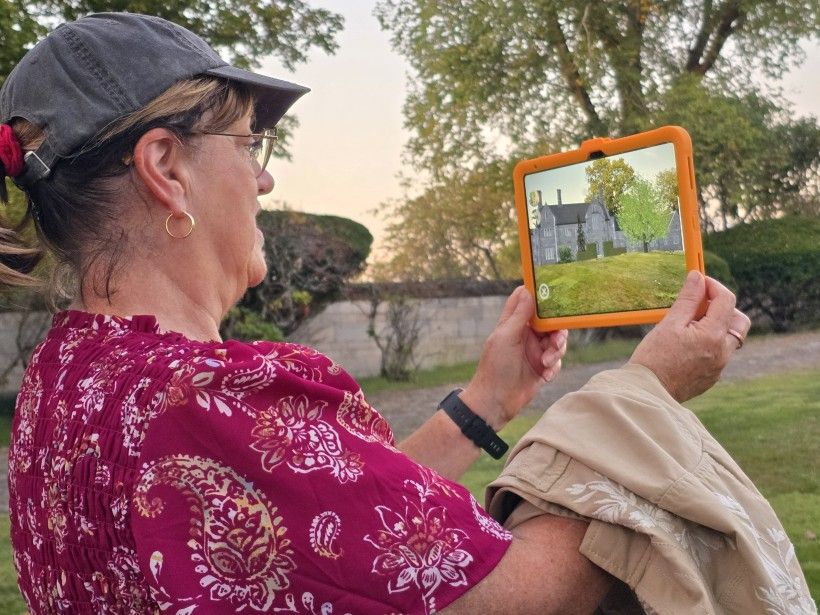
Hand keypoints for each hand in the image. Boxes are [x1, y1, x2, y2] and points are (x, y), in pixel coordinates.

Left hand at [460, 286, 567, 429]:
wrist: (496, 402)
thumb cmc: (495, 367)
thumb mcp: (506, 337)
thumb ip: (519, 315)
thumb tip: (527, 291)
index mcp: (514, 324)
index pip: (528, 302)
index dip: (541, 296)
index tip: (555, 295)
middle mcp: (526, 335)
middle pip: (551, 323)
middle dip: (557, 331)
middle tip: (555, 341)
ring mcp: (535, 352)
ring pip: (557, 342)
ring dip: (556, 351)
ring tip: (546, 362)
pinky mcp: (542, 368)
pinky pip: (557, 362)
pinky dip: (554, 367)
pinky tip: (545, 375)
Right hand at [630, 270, 750, 402]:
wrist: (648, 392)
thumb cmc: (654, 357)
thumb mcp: (669, 323)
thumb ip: (688, 299)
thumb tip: (697, 277)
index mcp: (712, 335)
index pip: (726, 300)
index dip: (713, 286)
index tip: (698, 282)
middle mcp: (723, 352)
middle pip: (739, 320)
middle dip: (723, 307)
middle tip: (699, 304)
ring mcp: (720, 366)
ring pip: (730, 338)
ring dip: (717, 326)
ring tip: (690, 325)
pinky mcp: (712, 377)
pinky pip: (720, 354)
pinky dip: (710, 343)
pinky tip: (686, 345)